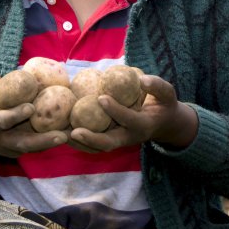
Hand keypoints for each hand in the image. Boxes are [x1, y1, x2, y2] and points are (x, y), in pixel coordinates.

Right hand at [0, 75, 66, 163]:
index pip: (2, 122)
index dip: (15, 115)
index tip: (30, 107)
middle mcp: (0, 141)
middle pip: (24, 144)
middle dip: (43, 141)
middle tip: (62, 136)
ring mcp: (10, 149)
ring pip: (33, 148)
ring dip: (52, 143)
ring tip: (72, 135)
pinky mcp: (18, 151)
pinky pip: (36, 146)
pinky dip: (51, 141)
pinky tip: (68, 132)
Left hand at [68, 74, 197, 152]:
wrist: (164, 124)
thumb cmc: (163, 105)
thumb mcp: (168, 94)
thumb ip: (157, 86)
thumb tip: (142, 79)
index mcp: (143, 125)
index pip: (128, 119)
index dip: (116, 110)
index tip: (101, 97)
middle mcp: (129, 137)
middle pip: (109, 143)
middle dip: (92, 139)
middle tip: (74, 132)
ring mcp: (119, 142)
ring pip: (97, 148)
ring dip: (79, 144)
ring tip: (60, 135)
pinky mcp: (111, 141)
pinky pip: (93, 146)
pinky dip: (78, 142)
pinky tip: (62, 132)